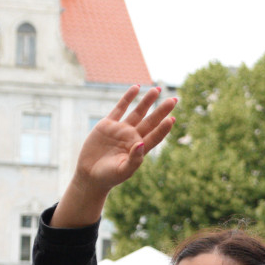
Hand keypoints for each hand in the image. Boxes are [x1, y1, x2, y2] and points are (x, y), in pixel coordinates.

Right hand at [55, 85, 176, 226]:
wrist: (90, 175)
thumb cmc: (108, 177)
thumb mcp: (123, 171)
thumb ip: (134, 159)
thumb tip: (141, 144)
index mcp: (140, 149)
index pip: (155, 136)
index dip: (164, 128)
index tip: (172, 119)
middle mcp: (133, 137)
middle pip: (151, 121)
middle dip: (162, 111)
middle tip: (174, 100)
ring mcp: (121, 129)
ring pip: (138, 112)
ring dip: (147, 101)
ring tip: (157, 89)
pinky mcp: (108, 124)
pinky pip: (120, 108)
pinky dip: (128, 98)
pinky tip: (136, 88)